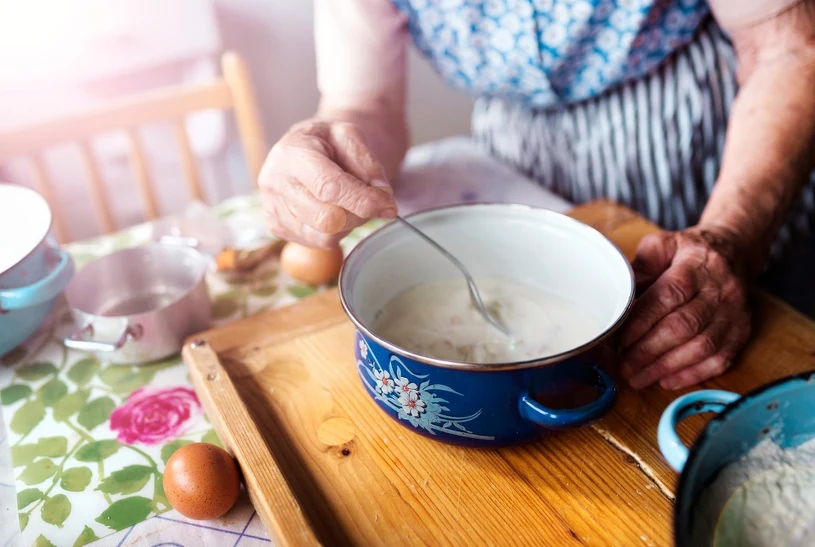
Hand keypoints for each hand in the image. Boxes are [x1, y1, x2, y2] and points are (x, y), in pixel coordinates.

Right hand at [259, 119, 397, 247]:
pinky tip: (335, 211)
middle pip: (328, 219)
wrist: (302, 150)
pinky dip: (336, 231)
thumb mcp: (350, 135)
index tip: (389, 206)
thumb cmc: (328, 142)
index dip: (364, 201)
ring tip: (350, 203)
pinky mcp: (277, 227)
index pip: (330, 188)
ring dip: (349, 224)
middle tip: (371, 201)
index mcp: (292, 153)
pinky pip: (317, 242)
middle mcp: (275, 183)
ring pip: (324, 236)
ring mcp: (273, 208)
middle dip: (359, 214)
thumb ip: (368, 162)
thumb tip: (383, 194)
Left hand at [617, 227, 751, 389]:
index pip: (669, 296)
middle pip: (683, 326)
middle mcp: (719, 290)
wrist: (734, 251)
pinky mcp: (742, 331)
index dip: (642, 322)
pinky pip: (720, 359)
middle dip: (648, 352)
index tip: (619, 341)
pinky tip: (667, 380)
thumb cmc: (688, 252)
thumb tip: (619, 300)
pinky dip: (692, 374)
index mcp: (696, 265)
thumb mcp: (661, 246)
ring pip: (701, 347)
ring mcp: (734, 313)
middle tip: (623, 366)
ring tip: (638, 378)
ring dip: (666, 367)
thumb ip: (639, 269)